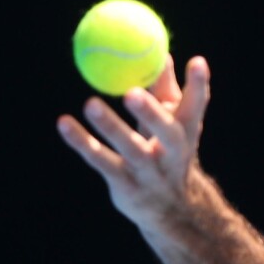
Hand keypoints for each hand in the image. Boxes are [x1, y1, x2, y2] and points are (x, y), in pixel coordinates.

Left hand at [55, 54, 210, 228]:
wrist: (169, 211)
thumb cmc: (168, 154)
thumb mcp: (173, 125)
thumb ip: (165, 91)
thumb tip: (160, 52)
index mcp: (186, 134)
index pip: (196, 107)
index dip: (198, 86)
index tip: (197, 61)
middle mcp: (172, 155)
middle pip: (166, 132)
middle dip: (151, 113)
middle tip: (131, 93)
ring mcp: (149, 173)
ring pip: (130, 149)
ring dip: (111, 127)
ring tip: (91, 104)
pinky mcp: (126, 186)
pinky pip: (101, 161)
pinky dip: (81, 142)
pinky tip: (64, 123)